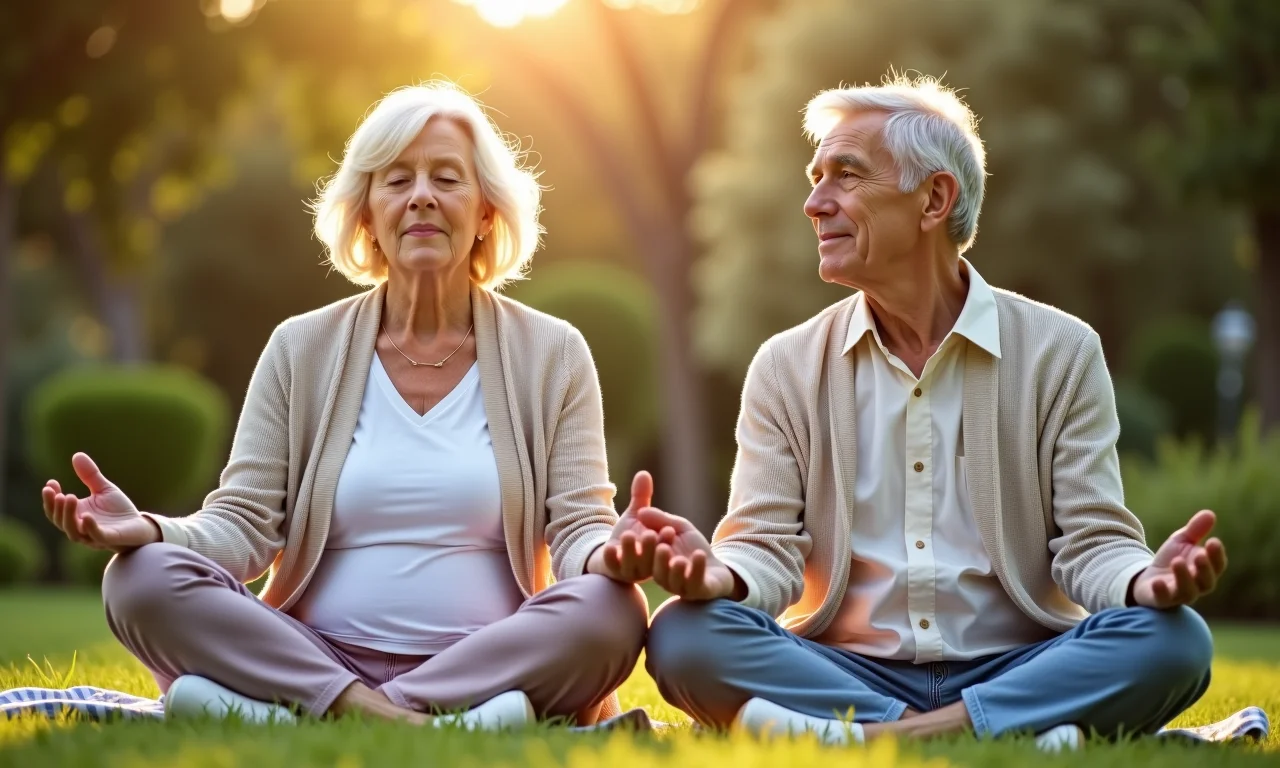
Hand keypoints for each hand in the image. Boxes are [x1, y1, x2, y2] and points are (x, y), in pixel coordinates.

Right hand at [41, 452, 158, 552]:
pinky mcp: (108, 539)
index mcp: (76, 515)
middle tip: (58, 493)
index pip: (55, 510)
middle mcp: (80, 527)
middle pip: (60, 521)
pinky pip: (95, 536)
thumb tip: (77, 455)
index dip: (50, 499)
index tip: (50, 483)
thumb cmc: (118, 510)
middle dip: (56, 507)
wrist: (140, 525)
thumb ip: (90, 475)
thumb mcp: (103, 489)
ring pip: (73, 531)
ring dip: (68, 516)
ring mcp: (92, 535)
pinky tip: (87, 516)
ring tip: (69, 497)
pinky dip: (90, 528)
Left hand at [587, 471, 671, 581]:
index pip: (665, 546)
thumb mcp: (635, 514)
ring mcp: (631, 570)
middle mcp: (648, 564)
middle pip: (652, 559)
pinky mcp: (615, 572)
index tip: (669, 529)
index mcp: (658, 551)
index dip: (667, 539)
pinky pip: (614, 567)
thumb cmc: (629, 534)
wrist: (609, 552)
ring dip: (632, 551)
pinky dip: (612, 558)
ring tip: (629, 535)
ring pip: (634, 565)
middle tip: (650, 534)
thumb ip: (641, 497)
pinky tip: (609, 547)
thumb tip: (643, 473)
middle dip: (651, 547)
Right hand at [638, 506, 738, 600]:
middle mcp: (664, 577)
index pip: (645, 557)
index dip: (641, 546)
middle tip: (658, 544)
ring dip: (674, 570)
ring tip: (679, 559)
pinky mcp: (698, 591)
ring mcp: (681, 586)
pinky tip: (699, 555)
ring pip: (672, 582)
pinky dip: (697, 570)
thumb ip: (661, 520)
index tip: (635, 532)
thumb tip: (641, 512)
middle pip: (656, 571)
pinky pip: (695, 584)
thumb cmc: (693, 547)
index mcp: (655, 563)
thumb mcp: (678, 528)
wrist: (717, 567)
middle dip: (655, 558)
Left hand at [1131, 510, 1227, 608]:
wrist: (1147, 578)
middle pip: (1207, 581)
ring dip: (1184, 577)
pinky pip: (1163, 599)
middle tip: (1199, 554)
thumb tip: (1210, 513)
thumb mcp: (1181, 541)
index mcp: (1205, 571)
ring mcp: (1179, 595)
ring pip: (1188, 592)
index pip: (1218, 565)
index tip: (1213, 541)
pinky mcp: (1161, 601)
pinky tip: (1158, 582)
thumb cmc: (1171, 560)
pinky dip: (1162, 591)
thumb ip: (1195, 530)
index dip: (1217, 555)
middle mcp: (1197, 586)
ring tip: (1177, 561)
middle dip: (1205, 568)